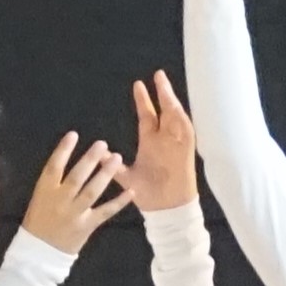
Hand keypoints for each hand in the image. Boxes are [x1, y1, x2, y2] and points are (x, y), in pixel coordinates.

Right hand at [20, 131, 133, 254]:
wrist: (39, 252)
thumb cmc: (38, 220)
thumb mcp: (39, 199)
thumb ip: (52, 182)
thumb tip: (67, 158)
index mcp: (45, 192)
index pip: (53, 167)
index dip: (63, 151)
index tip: (73, 135)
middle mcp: (60, 201)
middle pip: (76, 177)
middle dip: (89, 160)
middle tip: (102, 144)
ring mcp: (74, 214)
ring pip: (91, 192)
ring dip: (105, 175)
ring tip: (117, 159)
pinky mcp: (87, 226)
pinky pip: (105, 212)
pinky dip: (119, 202)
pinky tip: (131, 191)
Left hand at [124, 71, 200, 209]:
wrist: (165, 210)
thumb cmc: (148, 194)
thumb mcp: (127, 177)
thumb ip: (114, 166)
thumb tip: (98, 156)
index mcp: (151, 143)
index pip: (148, 115)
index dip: (144, 100)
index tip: (138, 84)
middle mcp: (164, 141)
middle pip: (164, 111)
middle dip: (162, 93)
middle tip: (157, 74)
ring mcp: (176, 146)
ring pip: (176, 119)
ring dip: (172, 103)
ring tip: (166, 87)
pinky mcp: (186, 153)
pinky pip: (187, 134)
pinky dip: (183, 123)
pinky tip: (177, 110)